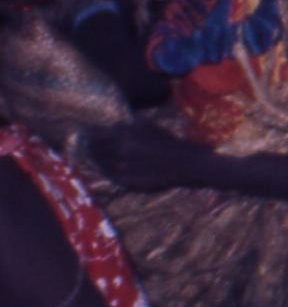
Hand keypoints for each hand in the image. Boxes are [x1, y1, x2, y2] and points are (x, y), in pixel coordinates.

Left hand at [85, 123, 217, 191]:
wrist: (182, 163)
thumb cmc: (167, 141)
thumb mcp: (148, 126)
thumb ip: (128, 125)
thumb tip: (113, 125)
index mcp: (123, 135)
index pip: (95, 134)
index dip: (89, 133)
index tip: (87, 133)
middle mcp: (118, 151)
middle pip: (94, 149)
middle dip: (90, 146)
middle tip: (89, 145)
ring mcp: (121, 167)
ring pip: (100, 163)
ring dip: (97, 159)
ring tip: (97, 156)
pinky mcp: (125, 181)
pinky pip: (108, 175)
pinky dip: (106, 170)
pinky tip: (108, 167)